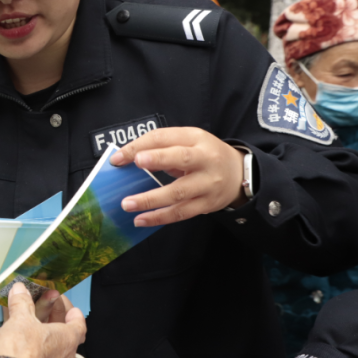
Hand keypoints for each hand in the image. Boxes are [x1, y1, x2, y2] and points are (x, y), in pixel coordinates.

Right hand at [0, 282, 85, 357]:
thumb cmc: (21, 351)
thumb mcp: (19, 319)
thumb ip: (21, 303)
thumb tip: (20, 291)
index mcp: (67, 339)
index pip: (79, 325)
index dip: (74, 315)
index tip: (72, 310)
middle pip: (71, 342)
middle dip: (60, 329)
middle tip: (50, 320)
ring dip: (54, 352)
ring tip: (42, 345)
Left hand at [109, 127, 244, 226]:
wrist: (239, 174)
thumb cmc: (204, 155)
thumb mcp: (188, 141)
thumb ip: (162, 146)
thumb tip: (128, 156)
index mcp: (196, 139)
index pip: (165, 137)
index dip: (140, 145)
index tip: (118, 157)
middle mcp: (205, 160)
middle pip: (181, 158)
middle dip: (158, 159)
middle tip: (135, 162)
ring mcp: (207, 184)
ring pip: (178, 192)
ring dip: (150, 200)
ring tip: (127, 204)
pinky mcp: (207, 205)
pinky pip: (181, 213)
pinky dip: (160, 218)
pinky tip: (141, 220)